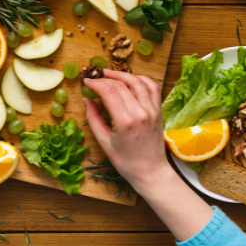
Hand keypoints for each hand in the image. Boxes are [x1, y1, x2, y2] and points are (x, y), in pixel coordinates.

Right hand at [83, 70, 168, 193]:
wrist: (151, 172)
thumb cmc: (126, 161)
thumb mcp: (103, 141)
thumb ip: (93, 117)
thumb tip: (87, 99)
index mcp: (125, 121)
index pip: (108, 91)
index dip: (95, 83)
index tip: (86, 82)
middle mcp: (140, 112)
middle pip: (121, 84)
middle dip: (105, 78)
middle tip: (95, 78)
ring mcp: (152, 110)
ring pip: (137, 82)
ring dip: (122, 74)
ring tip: (110, 74)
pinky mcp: (158, 111)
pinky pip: (152, 88)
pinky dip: (141, 79)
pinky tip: (131, 79)